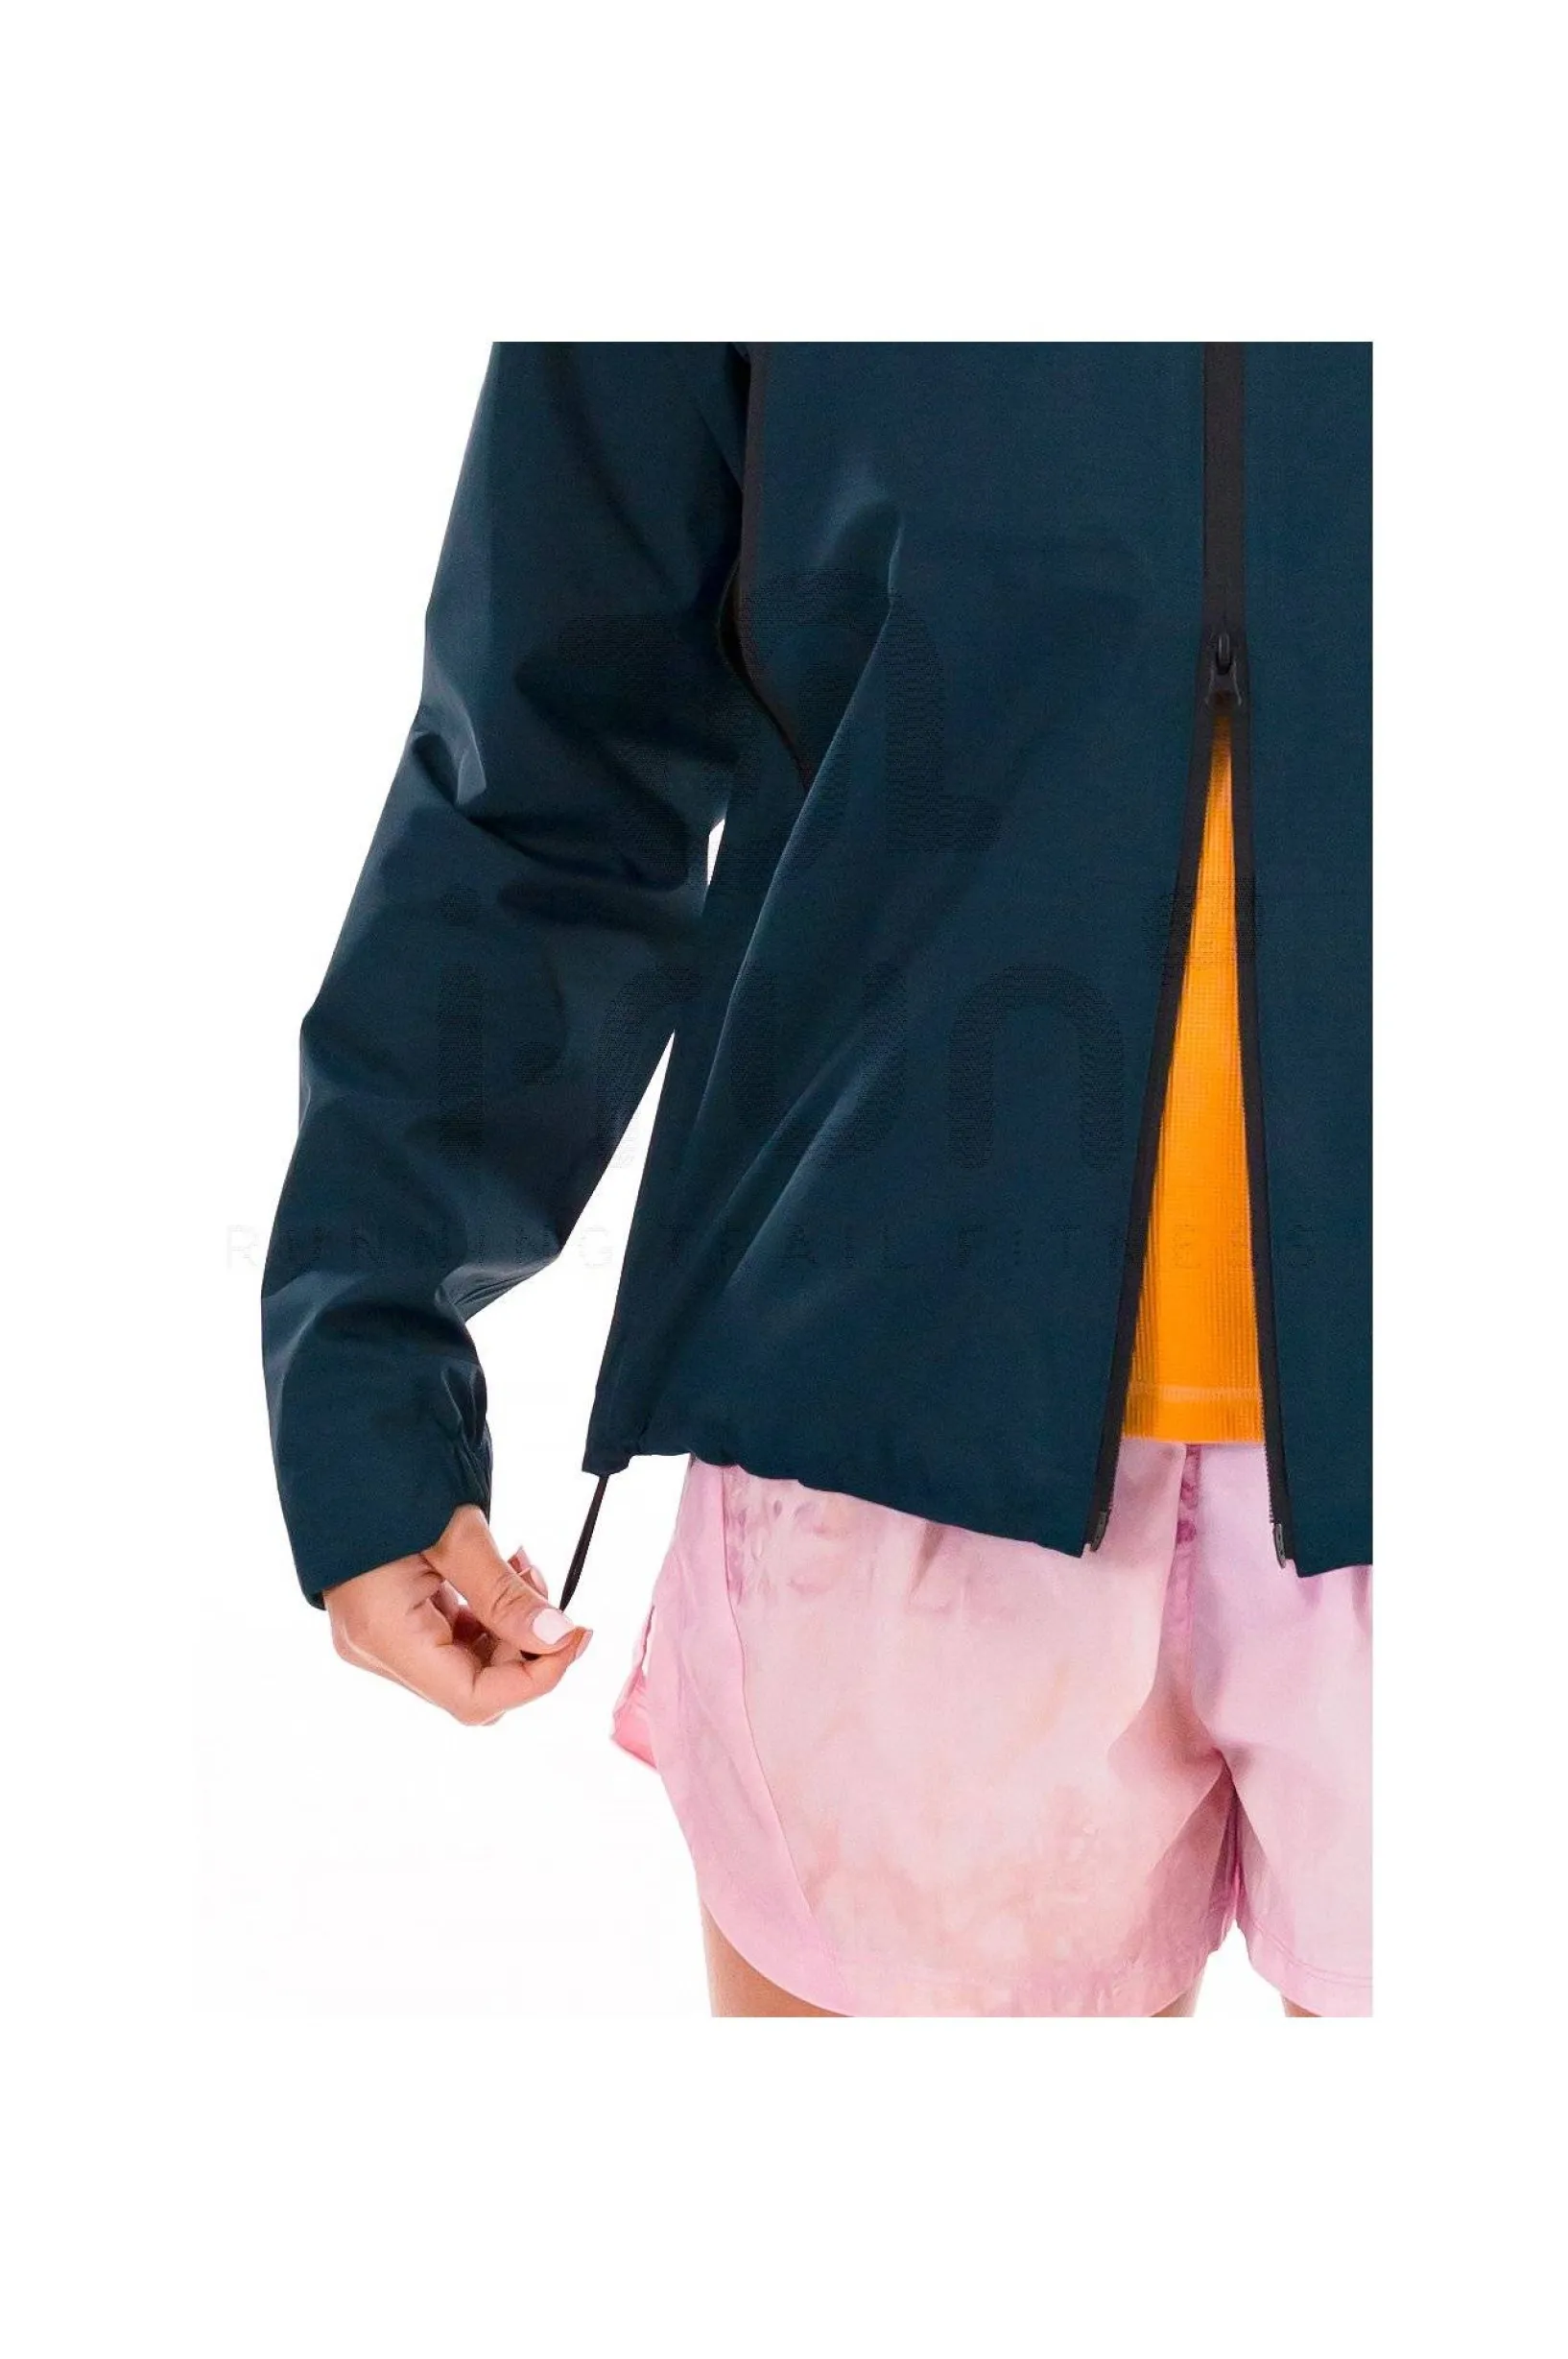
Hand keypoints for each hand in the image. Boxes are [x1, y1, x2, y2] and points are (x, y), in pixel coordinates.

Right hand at [324, 1504, 591, 1724]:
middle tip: (543, 1585)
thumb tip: (558, 1637)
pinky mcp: (387, 1620)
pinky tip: (500, 1572)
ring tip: (520, 1565)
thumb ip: (505, 1594)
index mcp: (384, 1634)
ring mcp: (377, 1638)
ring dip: (508, 1627)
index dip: (534, 1678)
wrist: (342, 1440)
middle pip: (472, 1686)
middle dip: (523, 1646)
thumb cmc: (387, 1479)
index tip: (574, 1636)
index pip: (473, 1698)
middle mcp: (375, 1650)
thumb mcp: (456, 1534)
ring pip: (465, 1665)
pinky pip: (449, 1640)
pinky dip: (485, 1617)